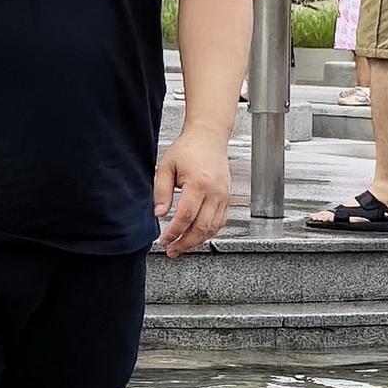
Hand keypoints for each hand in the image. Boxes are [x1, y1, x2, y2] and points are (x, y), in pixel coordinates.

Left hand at [154, 128, 230, 258]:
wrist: (209, 137)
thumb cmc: (188, 149)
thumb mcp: (166, 167)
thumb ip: (161, 192)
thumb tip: (159, 214)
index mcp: (199, 184)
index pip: (186, 217)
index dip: (174, 233)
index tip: (164, 240)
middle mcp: (215, 192)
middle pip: (201, 227)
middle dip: (185, 243)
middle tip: (172, 250)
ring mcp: (224, 196)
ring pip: (213, 228)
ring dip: (197, 241)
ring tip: (182, 246)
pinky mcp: (227, 198)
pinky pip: (220, 221)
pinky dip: (209, 232)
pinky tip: (197, 235)